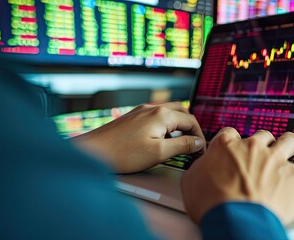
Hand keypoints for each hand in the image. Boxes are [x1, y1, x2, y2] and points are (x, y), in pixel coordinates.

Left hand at [72, 102, 204, 172]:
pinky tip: (161, 140)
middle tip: (193, 144)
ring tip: (180, 143)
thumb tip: (197, 142)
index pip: (191, 121)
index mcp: (162, 115)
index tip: (200, 150)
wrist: (92, 151)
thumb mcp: (159, 152)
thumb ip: (182, 146)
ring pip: (169, 113)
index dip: (199, 136)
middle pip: (182, 112)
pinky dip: (166, 125)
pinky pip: (156, 116)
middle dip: (191, 127)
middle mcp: (153, 108)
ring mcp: (141, 111)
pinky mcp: (133, 117)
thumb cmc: (123, 153)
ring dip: (178, 126)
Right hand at [181, 128, 293, 224]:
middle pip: (262, 135)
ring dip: (290, 145)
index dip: (233, 142)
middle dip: (262, 144)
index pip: (231, 134)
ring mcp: (275, 160)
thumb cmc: (212, 204)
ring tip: (291, 152)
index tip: (234, 149)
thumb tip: (201, 168)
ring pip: (289, 140)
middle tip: (261, 155)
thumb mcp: (191, 182)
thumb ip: (199, 168)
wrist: (235, 219)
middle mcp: (252, 148)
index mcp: (227, 146)